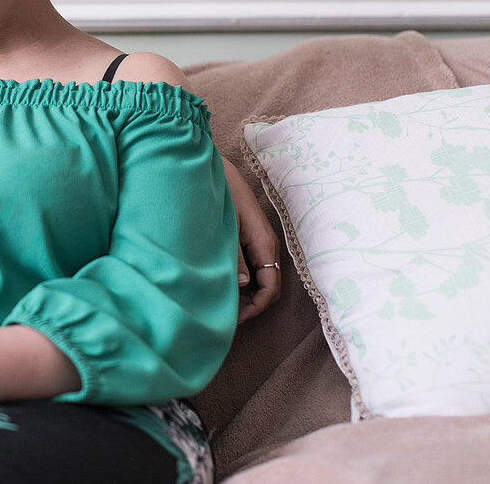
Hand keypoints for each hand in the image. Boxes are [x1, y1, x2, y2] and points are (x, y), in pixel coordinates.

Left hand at [222, 158, 281, 322]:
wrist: (219, 171)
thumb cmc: (222, 195)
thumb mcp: (226, 228)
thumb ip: (234, 257)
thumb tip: (241, 285)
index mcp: (265, 244)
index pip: (270, 288)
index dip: (255, 308)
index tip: (234, 318)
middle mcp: (267, 246)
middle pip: (268, 288)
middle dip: (251, 305)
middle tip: (226, 316)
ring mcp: (260, 243)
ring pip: (261, 279)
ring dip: (246, 294)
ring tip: (223, 304)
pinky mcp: (250, 239)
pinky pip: (253, 267)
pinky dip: (242, 281)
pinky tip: (223, 284)